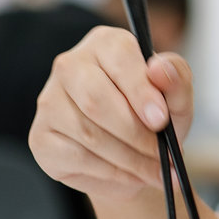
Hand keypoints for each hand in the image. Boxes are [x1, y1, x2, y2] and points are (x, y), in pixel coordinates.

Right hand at [29, 26, 194, 203]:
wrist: (134, 157)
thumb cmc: (154, 117)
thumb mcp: (177, 97)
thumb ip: (176, 79)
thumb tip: (159, 70)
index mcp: (106, 43)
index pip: (118, 57)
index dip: (141, 91)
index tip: (161, 120)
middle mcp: (70, 66)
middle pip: (96, 99)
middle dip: (135, 133)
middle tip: (162, 155)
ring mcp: (50, 101)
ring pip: (88, 133)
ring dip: (128, 158)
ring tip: (155, 170)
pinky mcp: (41, 137)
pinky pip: (75, 157)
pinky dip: (109, 172)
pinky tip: (130, 175)